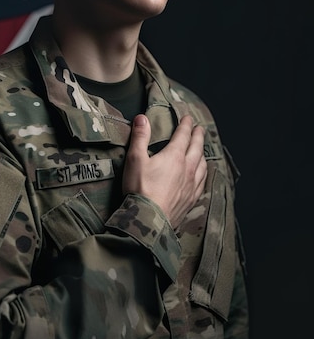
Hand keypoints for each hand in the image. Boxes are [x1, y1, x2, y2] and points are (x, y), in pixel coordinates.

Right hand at [122, 114, 206, 228]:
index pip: (183, 135)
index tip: (187, 118)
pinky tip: (201, 176)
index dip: (186, 125)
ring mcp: (191, 185)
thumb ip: (140, 137)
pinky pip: (202, 182)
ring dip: (203, 154)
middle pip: (197, 148)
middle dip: (198, 136)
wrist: (148, 220)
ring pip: (203, 165)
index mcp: (174, 156)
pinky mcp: (191, 199)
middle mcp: (187, 168)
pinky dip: (203, 173)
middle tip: (199, 128)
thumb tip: (142, 118)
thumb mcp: (135, 159)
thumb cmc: (140, 189)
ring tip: (201, 150)